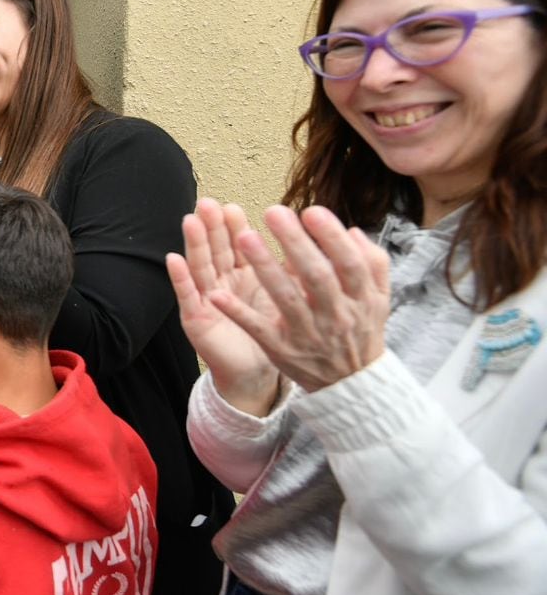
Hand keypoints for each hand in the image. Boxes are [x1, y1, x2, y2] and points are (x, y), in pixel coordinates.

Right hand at [166, 199, 283, 414]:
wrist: (256, 372)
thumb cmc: (270, 333)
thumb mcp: (285, 296)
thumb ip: (293, 271)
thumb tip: (311, 243)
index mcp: (243, 274)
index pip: (236, 244)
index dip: (233, 226)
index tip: (233, 207)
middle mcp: (221, 282)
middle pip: (215, 249)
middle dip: (211, 226)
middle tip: (208, 204)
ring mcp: (205, 298)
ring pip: (199, 266)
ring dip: (193, 244)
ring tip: (190, 221)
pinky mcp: (195, 319)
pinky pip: (186, 296)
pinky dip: (180, 278)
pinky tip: (173, 259)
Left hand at [208, 205, 388, 394]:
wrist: (350, 383)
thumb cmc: (360, 330)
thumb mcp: (378, 300)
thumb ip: (372, 263)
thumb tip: (351, 231)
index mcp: (361, 300)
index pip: (350, 264)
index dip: (331, 238)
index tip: (311, 211)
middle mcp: (336, 316)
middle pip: (316, 277)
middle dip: (295, 243)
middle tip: (274, 211)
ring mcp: (307, 334)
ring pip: (285, 299)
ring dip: (265, 268)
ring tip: (244, 237)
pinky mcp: (281, 349)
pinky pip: (257, 329)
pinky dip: (237, 312)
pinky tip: (216, 293)